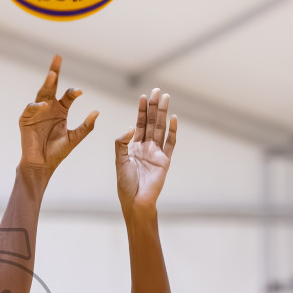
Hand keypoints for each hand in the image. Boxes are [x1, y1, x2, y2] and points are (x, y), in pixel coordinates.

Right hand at [19, 55, 98, 176]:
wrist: (42, 165)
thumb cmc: (57, 152)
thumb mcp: (74, 139)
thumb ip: (86, 127)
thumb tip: (97, 112)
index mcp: (61, 110)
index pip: (67, 95)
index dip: (73, 92)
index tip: (80, 92)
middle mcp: (49, 107)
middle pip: (52, 86)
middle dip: (54, 71)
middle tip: (58, 57)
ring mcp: (37, 112)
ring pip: (41, 94)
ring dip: (46, 84)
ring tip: (52, 75)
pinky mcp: (25, 120)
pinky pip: (30, 109)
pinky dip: (36, 106)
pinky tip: (44, 105)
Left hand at [116, 88, 177, 213]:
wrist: (136, 200)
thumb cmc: (125, 183)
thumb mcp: (119, 161)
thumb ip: (122, 143)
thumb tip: (131, 127)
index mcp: (134, 147)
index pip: (139, 124)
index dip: (142, 111)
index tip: (143, 96)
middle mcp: (146, 147)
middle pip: (152, 123)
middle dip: (154, 107)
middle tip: (157, 91)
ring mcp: (156, 153)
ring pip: (161, 129)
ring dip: (163, 114)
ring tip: (166, 98)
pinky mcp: (165, 161)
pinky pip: (170, 143)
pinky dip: (173, 131)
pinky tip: (174, 118)